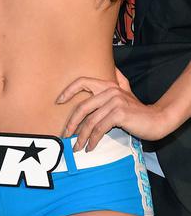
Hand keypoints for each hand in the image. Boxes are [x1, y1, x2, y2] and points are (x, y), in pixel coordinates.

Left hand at [58, 69, 172, 150]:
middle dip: (71, 123)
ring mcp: (115, 102)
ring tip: (76, 146)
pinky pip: (99, 128)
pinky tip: (90, 147)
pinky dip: (92, 139)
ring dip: (81, 136)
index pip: (83, 82)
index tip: (58, 102)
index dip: (68, 91)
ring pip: (90, 121)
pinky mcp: (119, 114)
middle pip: (82, 107)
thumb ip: (118, 80)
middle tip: (65, 135)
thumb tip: (112, 68)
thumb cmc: (137, 110)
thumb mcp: (127, 92)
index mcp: (108, 85)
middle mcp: (110, 91)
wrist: (158, 120)